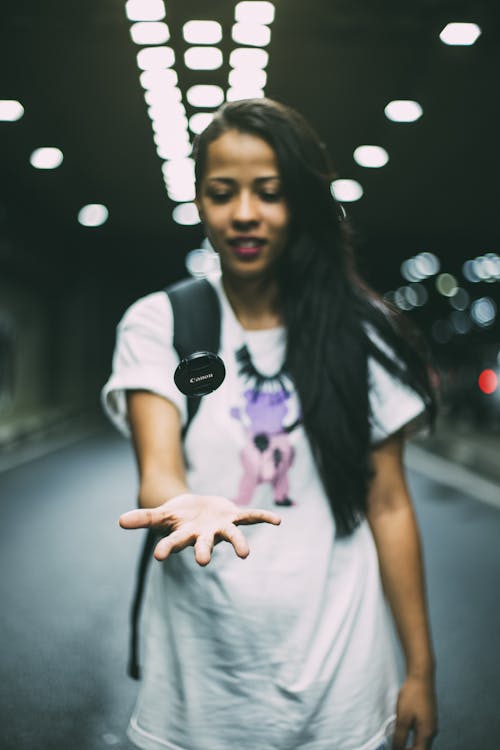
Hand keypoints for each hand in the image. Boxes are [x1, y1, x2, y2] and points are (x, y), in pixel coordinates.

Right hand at [119, 493, 281, 565]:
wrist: (196, 510)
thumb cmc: (178, 516)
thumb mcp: (161, 515)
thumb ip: (143, 519)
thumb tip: (119, 522)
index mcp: (185, 535)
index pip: (172, 543)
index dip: (166, 548)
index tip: (158, 557)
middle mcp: (204, 536)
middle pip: (202, 544)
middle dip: (203, 551)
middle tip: (202, 562)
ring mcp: (221, 528)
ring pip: (231, 536)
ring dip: (238, 543)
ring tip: (245, 555)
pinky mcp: (234, 516)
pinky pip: (250, 516)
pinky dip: (263, 518)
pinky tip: (278, 520)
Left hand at [392, 675, 437, 749]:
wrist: (421, 676)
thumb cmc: (412, 695)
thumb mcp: (403, 717)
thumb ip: (400, 736)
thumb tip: (396, 749)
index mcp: (427, 733)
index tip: (396, 749)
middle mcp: (432, 731)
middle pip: (421, 748)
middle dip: (408, 749)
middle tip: (396, 745)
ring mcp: (431, 723)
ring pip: (420, 740)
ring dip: (410, 742)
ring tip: (398, 738)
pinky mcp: (428, 716)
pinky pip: (420, 731)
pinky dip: (412, 734)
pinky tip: (403, 728)